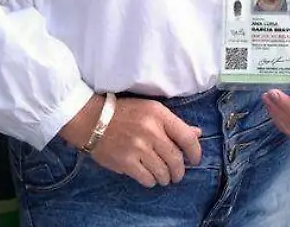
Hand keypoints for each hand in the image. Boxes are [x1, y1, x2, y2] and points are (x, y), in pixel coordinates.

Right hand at [61, 96, 202, 187]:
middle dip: (180, 171)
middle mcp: (151, 131)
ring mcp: (138, 148)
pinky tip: (149, 177)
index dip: (195, 152)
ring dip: (166, 178)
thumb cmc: (124, 112)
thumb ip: (174, 123)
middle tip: (177, 174)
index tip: (195, 160)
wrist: (92, 119)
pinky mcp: (126, 162)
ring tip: (163, 177)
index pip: (187, 137)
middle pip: (176, 159)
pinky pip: (147, 178)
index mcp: (159, 115)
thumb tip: (197, 134)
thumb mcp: (151, 110)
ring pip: (163, 172)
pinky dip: (151, 181)